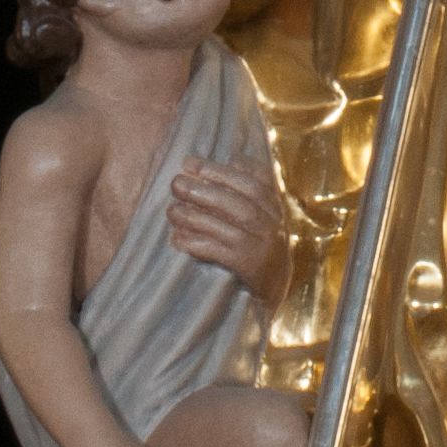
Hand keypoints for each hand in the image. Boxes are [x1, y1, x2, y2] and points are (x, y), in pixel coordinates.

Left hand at [168, 154, 290, 307]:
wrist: (275, 288)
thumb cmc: (261, 243)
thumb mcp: (264, 213)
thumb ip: (250, 187)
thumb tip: (234, 158)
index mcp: (274, 207)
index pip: (250, 182)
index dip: (219, 171)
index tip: (189, 163)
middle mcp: (272, 226)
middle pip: (238, 204)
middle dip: (204, 191)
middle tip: (176, 184)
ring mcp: (262, 249)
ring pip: (228, 228)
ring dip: (196, 217)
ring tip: (172, 210)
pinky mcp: (249, 270)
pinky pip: (220, 254)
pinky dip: (198, 244)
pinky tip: (178, 239)